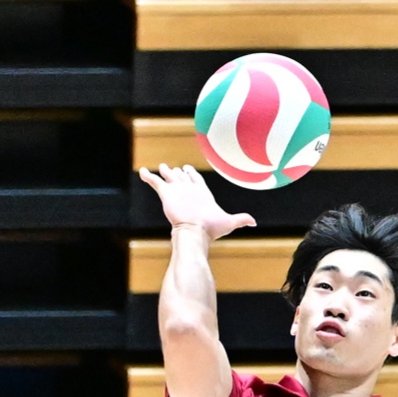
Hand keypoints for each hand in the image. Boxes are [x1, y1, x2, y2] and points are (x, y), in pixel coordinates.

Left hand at [138, 163, 255, 240]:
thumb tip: (255, 222)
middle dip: (179, 173)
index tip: (188, 170)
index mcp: (203, 192)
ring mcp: (177, 188)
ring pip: (169, 176)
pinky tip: (142, 172)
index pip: (196, 180)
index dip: (192, 175)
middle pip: (183, 176)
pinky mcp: (166, 192)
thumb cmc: (211, 227)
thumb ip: (241, 220)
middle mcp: (189, 187)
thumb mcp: (229, 223)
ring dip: (166, 172)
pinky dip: (147, 176)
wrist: (195, 228)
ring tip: (162, 168)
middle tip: (175, 169)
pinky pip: (154, 181)